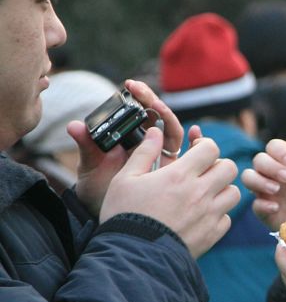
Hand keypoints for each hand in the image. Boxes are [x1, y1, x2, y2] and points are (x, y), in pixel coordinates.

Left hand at [67, 79, 183, 216]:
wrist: (106, 215)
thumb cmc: (97, 191)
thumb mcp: (90, 167)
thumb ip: (87, 146)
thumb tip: (73, 126)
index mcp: (127, 137)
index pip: (136, 111)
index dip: (137, 96)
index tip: (130, 85)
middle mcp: (145, 143)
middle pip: (156, 116)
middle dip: (152, 101)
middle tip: (142, 92)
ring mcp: (160, 156)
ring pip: (171, 131)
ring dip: (169, 117)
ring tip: (160, 109)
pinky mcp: (172, 170)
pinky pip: (187, 154)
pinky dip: (195, 141)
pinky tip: (196, 132)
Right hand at [99, 125, 239, 258]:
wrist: (132, 257)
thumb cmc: (125, 215)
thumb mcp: (125, 178)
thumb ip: (144, 152)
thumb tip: (156, 131)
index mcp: (180, 175)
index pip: (211, 148)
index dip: (204, 146)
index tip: (194, 152)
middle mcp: (200, 193)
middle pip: (230, 168)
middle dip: (217, 166)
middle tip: (202, 173)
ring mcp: (208, 216)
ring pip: (234, 193)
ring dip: (221, 190)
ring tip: (204, 195)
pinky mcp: (211, 236)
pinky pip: (227, 219)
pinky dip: (218, 216)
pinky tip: (200, 217)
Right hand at [241, 138, 285, 228]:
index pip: (274, 147)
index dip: (279, 151)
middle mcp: (274, 175)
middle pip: (259, 160)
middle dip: (270, 166)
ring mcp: (268, 193)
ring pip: (249, 178)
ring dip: (259, 181)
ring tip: (277, 189)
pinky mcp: (266, 212)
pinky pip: (255, 205)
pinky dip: (262, 205)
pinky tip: (276, 207)